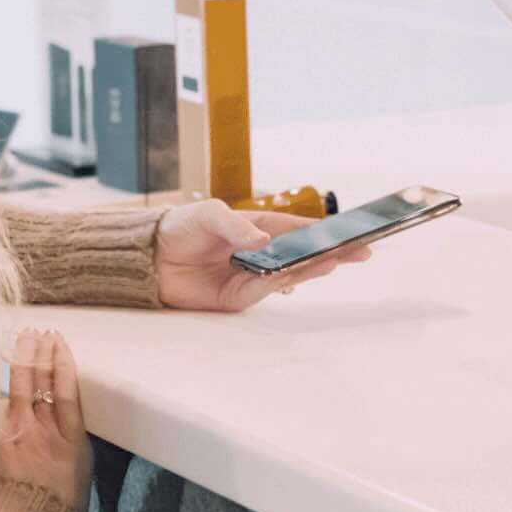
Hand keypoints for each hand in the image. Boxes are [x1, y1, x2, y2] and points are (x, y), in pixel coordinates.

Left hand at [0, 330, 90, 511]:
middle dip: (40, 353)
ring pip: (20, 389)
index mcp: (71, 437)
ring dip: (22, 361)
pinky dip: (4, 388)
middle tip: (40, 333)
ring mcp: (18, 436)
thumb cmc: (65, 495)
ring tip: (24, 340)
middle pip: (41, 382)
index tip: (59, 342)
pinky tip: (5, 373)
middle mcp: (44, 432)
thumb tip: (61, 404)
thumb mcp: (82, 460)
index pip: (66, 389)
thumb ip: (70, 430)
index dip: (62, 362)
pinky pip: (1, 408)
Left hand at [155, 199, 371, 311]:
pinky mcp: (241, 296)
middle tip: (363, 251)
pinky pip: (269, 287)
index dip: (327, 231)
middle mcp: (263, 253)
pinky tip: (305, 270)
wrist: (149, 259)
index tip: (353, 232)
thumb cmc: (181, 228)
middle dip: (335, 251)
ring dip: (317, 265)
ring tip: (340, 257)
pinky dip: (289, 280)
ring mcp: (254, 275)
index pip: (301, 230)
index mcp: (261, 228)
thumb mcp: (209, 215)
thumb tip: (262, 241)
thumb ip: (236, 226)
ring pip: (294, 272)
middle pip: (306, 253)